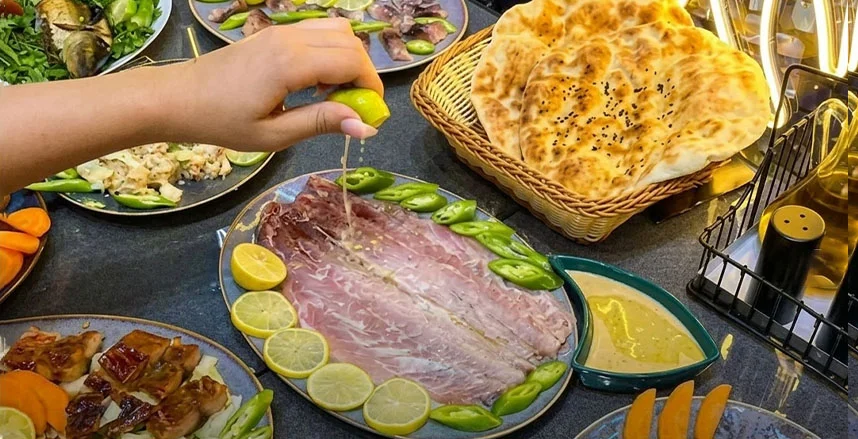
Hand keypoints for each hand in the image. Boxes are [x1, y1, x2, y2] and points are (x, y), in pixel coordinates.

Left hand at [161, 18, 382, 150]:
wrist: (178, 98)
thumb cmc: (221, 122)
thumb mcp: (273, 134)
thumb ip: (321, 123)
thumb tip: (365, 125)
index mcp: (291, 63)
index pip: (352, 62)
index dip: (371, 86)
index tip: (370, 114)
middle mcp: (290, 38)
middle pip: (350, 41)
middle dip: (363, 74)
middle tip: (354, 108)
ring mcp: (281, 31)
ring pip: (336, 30)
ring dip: (347, 60)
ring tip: (334, 96)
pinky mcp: (273, 32)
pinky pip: (317, 32)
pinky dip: (329, 53)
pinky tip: (315, 84)